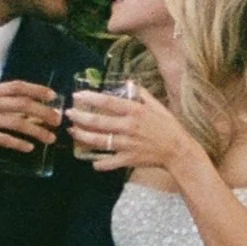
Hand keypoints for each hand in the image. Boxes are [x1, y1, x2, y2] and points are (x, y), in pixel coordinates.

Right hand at [0, 77, 62, 169]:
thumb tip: (26, 108)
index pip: (17, 86)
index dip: (37, 89)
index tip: (53, 96)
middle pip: (22, 103)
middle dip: (43, 112)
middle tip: (57, 121)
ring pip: (16, 121)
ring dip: (36, 131)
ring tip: (49, 138)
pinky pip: (3, 138)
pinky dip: (18, 143)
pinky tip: (29, 148)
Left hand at [69, 77, 193, 174]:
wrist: (178, 150)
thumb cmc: (168, 126)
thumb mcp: (157, 105)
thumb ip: (141, 93)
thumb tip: (128, 82)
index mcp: (135, 111)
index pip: (108, 102)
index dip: (90, 98)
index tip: (77, 95)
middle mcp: (129, 127)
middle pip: (98, 121)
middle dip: (80, 117)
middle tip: (68, 113)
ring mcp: (127, 144)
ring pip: (99, 141)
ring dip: (83, 136)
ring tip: (72, 131)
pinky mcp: (129, 159)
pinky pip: (110, 162)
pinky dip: (100, 163)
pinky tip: (92, 161)